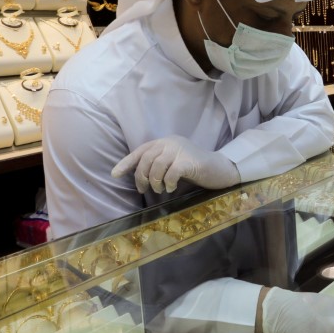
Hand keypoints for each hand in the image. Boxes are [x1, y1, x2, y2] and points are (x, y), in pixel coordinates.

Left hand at [112, 135, 239, 193]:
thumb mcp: (172, 163)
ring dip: (154, 182)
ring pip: (156, 166)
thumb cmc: (194, 168)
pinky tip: (171, 188)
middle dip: (141, 177)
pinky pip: (171, 173)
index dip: (126, 163)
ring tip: (160, 190)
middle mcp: (170, 142)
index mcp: (165, 141)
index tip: (115, 175)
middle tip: (145, 190)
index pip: (140, 151)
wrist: (218, 168)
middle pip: (146, 159)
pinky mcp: (189, 161)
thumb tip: (138, 177)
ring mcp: (180, 150)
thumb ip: (157, 164)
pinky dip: (168, 183)